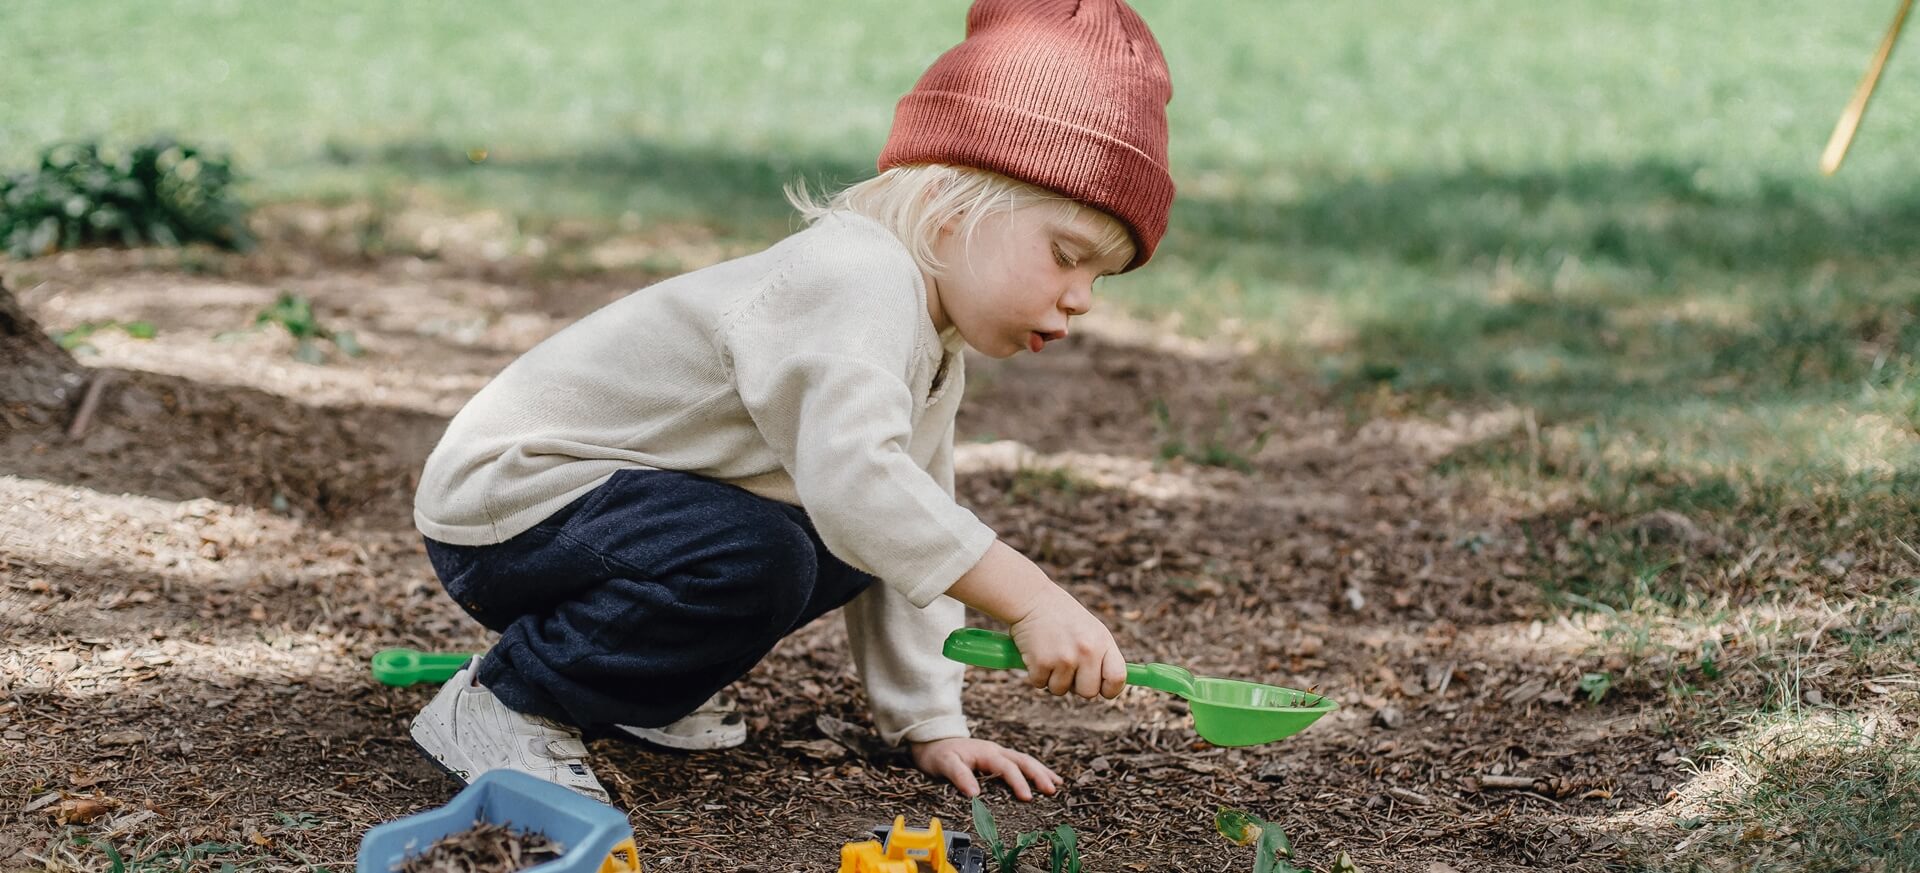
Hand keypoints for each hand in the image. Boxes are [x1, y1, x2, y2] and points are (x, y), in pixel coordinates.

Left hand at [910, 737, 1060, 800]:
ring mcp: (998, 753)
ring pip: (1025, 760)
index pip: (1007, 767)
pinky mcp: (997, 759)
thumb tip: (975, 794)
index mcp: (986, 752)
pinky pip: (1020, 763)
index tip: (1028, 798)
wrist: (932, 742)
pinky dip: (1034, 770)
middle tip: (1051, 790)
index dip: (1018, 782)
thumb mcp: (944, 764)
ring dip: (1041, 772)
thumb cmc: (938, 754)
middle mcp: (995, 751)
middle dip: (1039, 775)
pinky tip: (1044, 778)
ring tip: (1057, 785)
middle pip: (1023, 761)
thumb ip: (960, 776)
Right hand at [1007, 586, 1126, 699]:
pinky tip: (1036, 653)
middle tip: (1066, 669)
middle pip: (1089, 693)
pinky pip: (1039, 683)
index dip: (1110, 689)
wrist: (1030, 598)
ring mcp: (1065, 658)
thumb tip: (1104, 687)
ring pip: (1060, 690)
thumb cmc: (1060, 615)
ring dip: (1052, 679)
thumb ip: (1099, 655)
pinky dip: (1035, 673)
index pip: (1117, 678)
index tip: (1101, 688)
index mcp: (1103, 641)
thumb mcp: (1089, 629)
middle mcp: (1087, 651)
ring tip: (1049, 654)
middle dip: (1076, 686)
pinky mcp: (1042, 663)